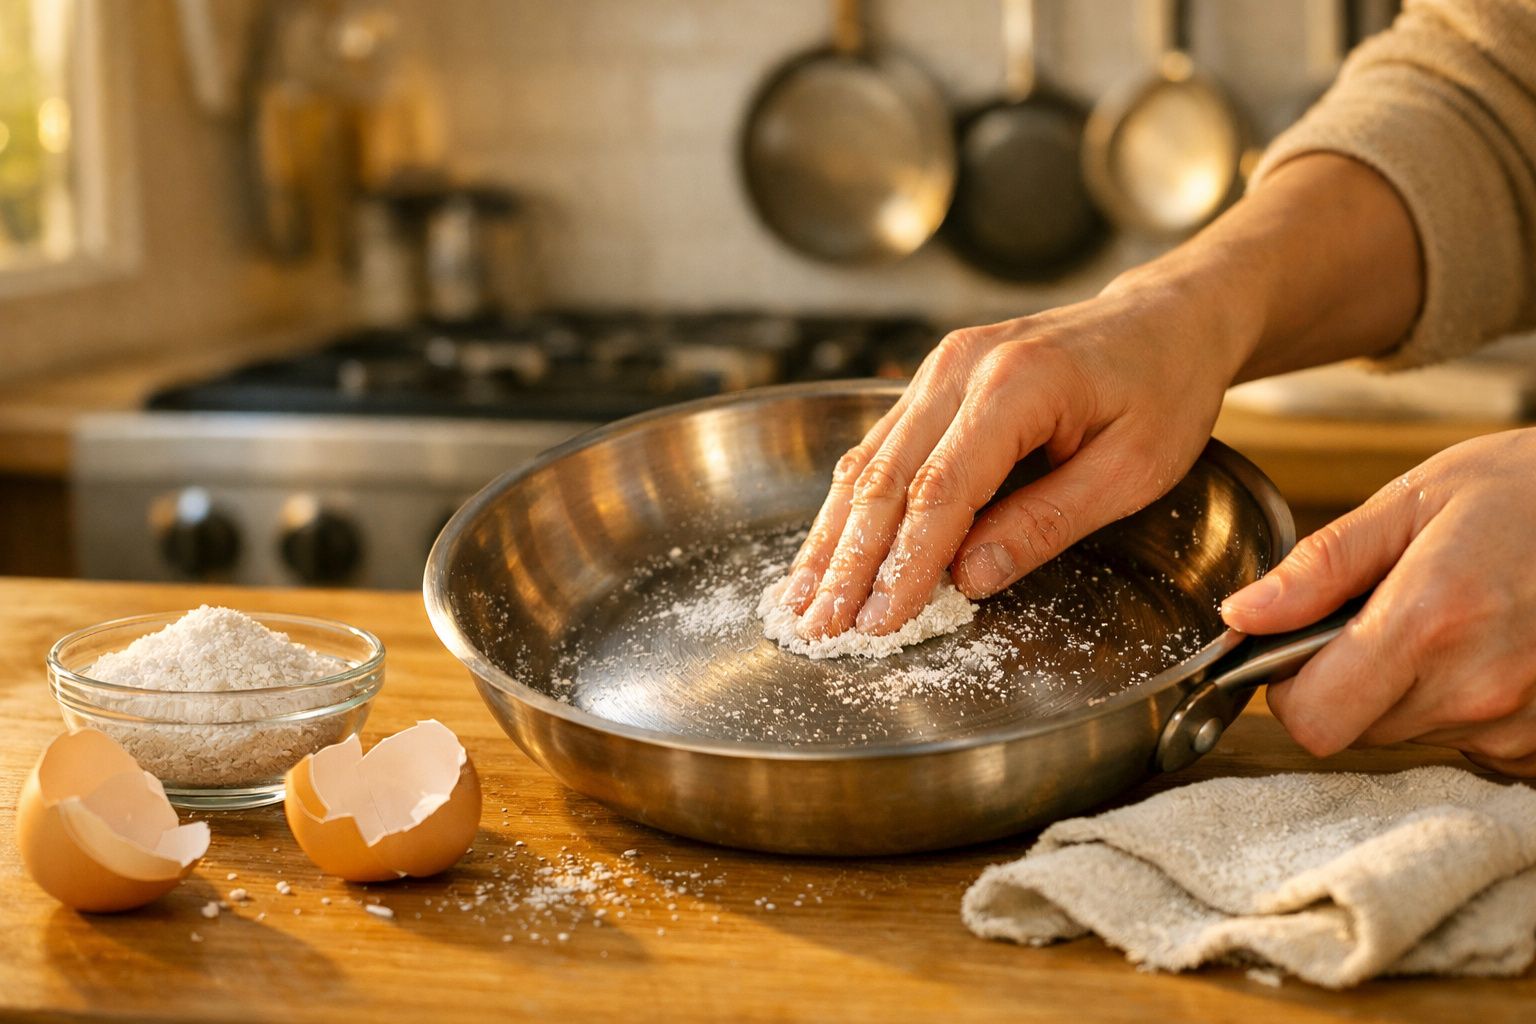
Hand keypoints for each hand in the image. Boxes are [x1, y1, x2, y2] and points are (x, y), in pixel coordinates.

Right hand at [782, 280, 1245, 638]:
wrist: (1166, 318)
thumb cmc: (1163, 389)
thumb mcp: (1130, 471)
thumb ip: (1045, 524)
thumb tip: (968, 579)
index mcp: (1018, 384)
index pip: (942, 490)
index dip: (905, 563)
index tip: (878, 623)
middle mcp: (962, 366)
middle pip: (886, 477)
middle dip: (847, 561)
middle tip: (819, 627)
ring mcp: (941, 367)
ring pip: (868, 462)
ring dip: (833, 537)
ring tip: (801, 601)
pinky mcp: (935, 380)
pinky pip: (880, 447)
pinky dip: (849, 504)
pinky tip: (826, 547)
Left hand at [1222, 429, 1535, 776]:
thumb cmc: (1527, 490)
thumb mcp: (1414, 502)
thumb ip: (1320, 567)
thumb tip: (1243, 616)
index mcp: (1429, 622)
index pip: (1312, 721)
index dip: (1291, 688)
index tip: (1303, 647)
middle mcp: (1478, 689)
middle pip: (1356, 730)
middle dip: (1351, 682)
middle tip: (1393, 617)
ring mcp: (1521, 727)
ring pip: (1412, 737)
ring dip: (1411, 692)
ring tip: (1455, 622)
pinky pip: (1471, 744)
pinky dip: (1465, 706)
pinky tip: (1493, 649)